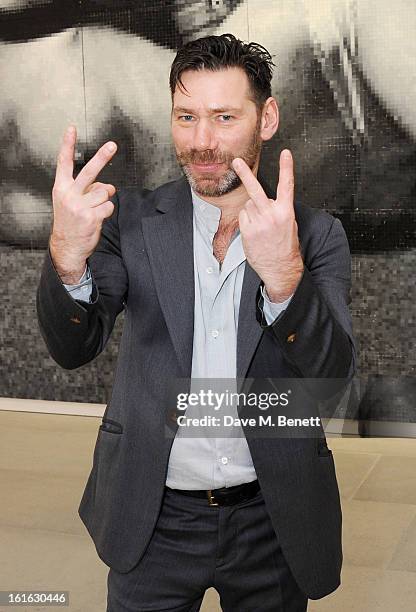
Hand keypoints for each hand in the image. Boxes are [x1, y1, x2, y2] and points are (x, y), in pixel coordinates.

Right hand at [50, 125, 116, 279]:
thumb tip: (109, 186)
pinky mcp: (91, 216)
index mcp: (61, 188)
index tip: (72, 129)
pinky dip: (107, 211)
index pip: (64, 162)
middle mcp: (69, 194)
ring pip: (105, 192)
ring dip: (105, 200)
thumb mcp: (72, 202)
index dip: (68, 145)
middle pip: (90, 171)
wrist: (67, 246)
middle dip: (102, 157)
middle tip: (113, 145)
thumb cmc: (71, 221)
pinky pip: (109, 206)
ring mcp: (80, 206)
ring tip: (95, 209)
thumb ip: (88, 189)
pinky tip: (97, 218)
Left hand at [231, 149, 303, 301]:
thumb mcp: (289, 224)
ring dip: (252, 212)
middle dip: (244, 174)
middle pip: (255, 190)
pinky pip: (243, 217)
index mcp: (286, 212)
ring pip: (248, 206)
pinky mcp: (247, 231)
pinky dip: (247, 221)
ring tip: (261, 226)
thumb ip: (279, 209)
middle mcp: (271, 215)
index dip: (287, 168)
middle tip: (236, 161)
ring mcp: (258, 223)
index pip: (287, 185)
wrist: (280, 268)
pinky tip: (255, 232)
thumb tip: (264, 201)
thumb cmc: (285, 245)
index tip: (286, 153)